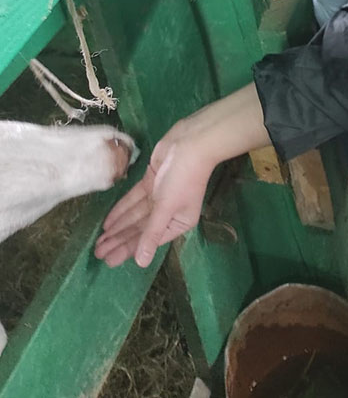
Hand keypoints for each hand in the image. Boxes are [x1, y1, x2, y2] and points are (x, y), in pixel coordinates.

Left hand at [94, 121, 212, 267]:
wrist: (190, 143)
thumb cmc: (183, 179)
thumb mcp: (167, 208)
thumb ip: (152, 234)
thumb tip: (141, 263)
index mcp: (178, 222)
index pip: (148, 240)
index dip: (128, 250)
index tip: (109, 261)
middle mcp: (168, 211)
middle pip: (139, 229)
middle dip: (119, 240)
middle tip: (98, 253)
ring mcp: (159, 195)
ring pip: (134, 215)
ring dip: (117, 227)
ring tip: (99, 241)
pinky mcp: (151, 180)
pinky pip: (133, 199)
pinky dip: (121, 209)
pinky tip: (108, 221)